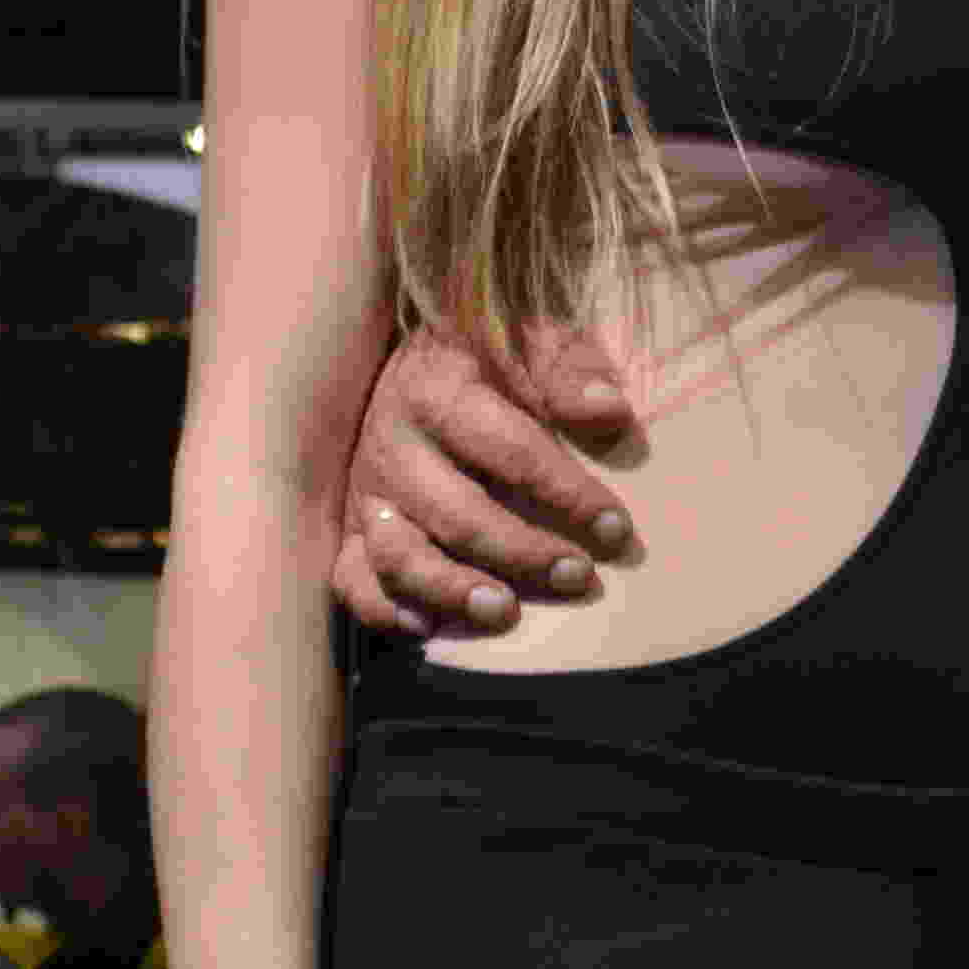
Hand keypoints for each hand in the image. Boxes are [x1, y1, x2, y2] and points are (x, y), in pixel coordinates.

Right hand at [326, 323, 638, 637]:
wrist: (411, 359)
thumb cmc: (488, 354)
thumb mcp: (530, 340)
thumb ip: (568, 369)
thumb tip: (610, 412)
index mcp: (438, 392)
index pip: (511, 451)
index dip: (567, 493)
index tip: (616, 527)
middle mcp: (394, 446)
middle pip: (457, 513)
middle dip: (521, 551)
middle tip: (578, 576)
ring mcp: (366, 491)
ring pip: (399, 555)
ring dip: (452, 590)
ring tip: (506, 611)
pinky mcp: (353, 526)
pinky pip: (352, 579)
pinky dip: (384, 610)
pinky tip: (428, 628)